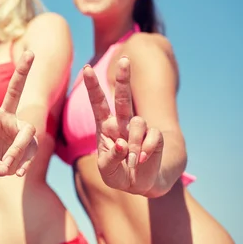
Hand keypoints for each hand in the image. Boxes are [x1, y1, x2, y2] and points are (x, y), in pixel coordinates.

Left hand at [0, 51, 37, 176]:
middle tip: (31, 53)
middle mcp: (6, 118)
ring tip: (7, 167)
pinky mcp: (32, 143)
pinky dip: (22, 165)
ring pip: (26, 134)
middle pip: (15, 92)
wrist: (1, 169)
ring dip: (17, 152)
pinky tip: (16, 173)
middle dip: (23, 72)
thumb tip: (5, 167)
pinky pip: (29, 153)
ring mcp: (21, 129)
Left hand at [83, 56, 163, 194]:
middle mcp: (121, 123)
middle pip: (122, 97)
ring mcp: (138, 129)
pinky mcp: (155, 136)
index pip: (98, 103)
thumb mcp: (107, 172)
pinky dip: (146, 151)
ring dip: (134, 144)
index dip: (93, 86)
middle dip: (123, 78)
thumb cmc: (119, 174)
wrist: (143, 184)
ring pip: (138, 123)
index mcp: (104, 127)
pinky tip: (142, 159)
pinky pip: (153, 137)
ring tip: (132, 160)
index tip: (87, 69)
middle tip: (124, 59)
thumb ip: (110, 158)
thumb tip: (120, 143)